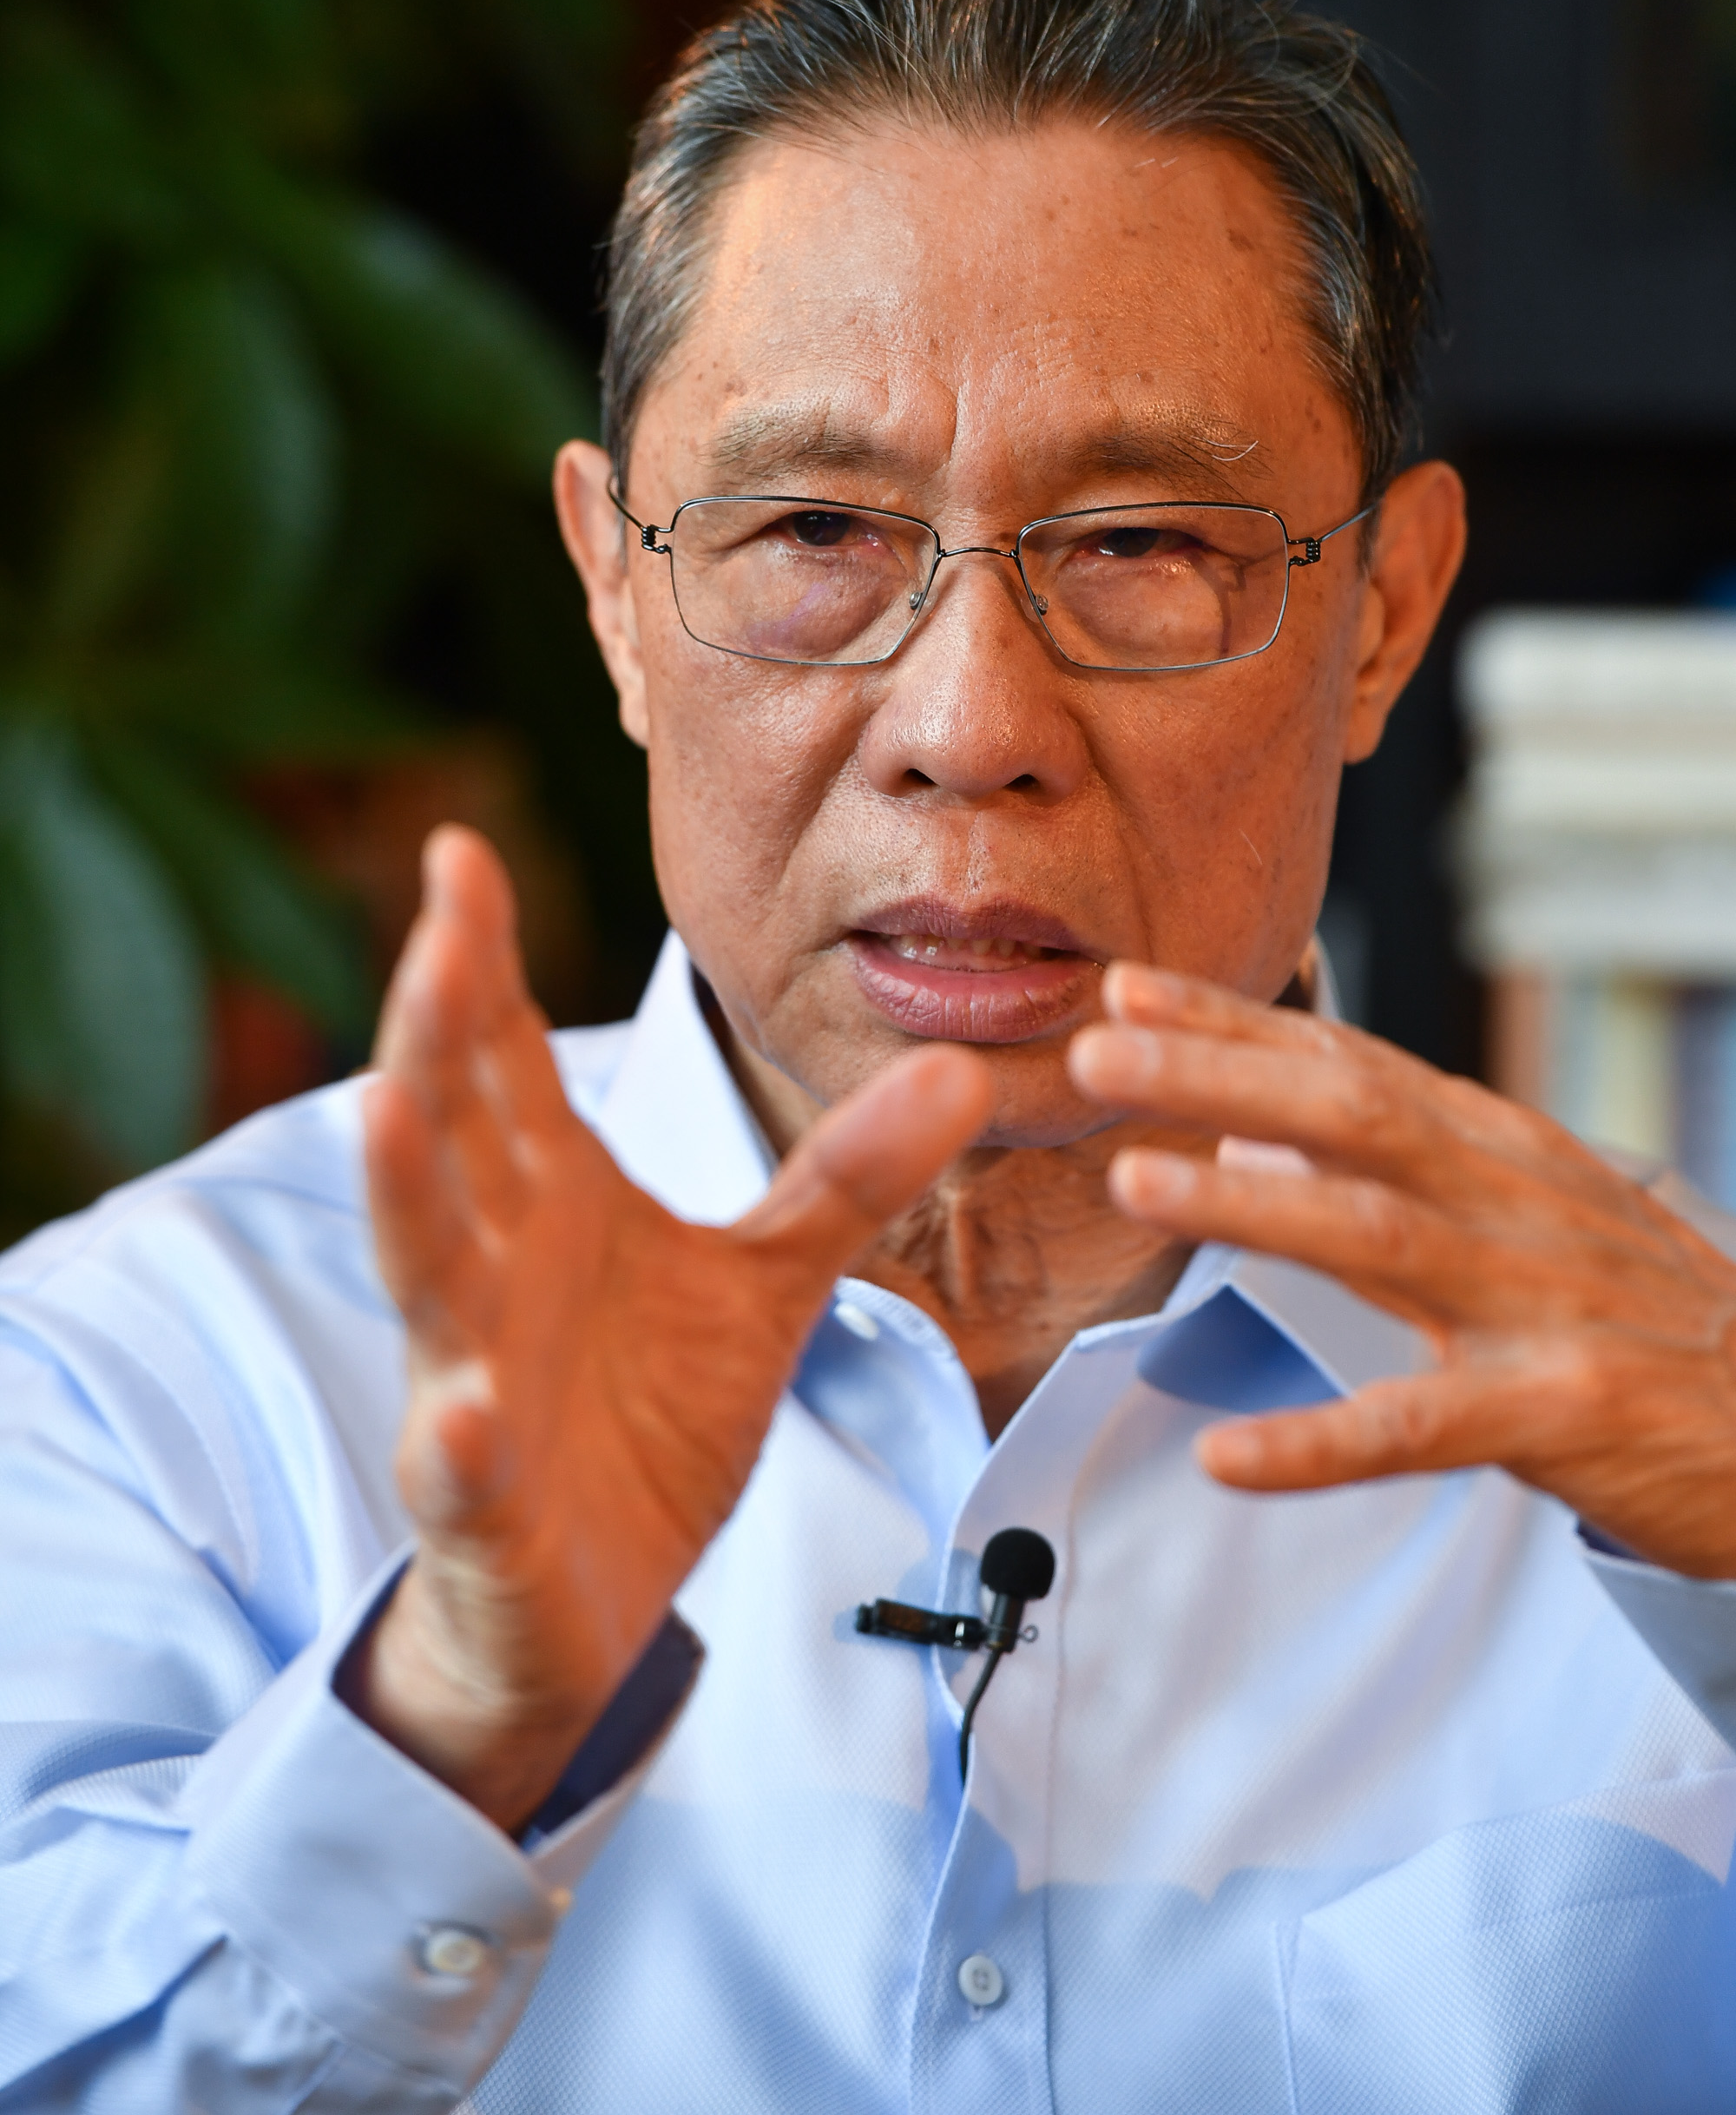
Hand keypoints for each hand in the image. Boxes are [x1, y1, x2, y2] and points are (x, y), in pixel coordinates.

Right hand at [354, 827, 991, 1828]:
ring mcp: (474, 1377)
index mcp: (554, 1199)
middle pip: (454, 1129)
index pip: (503, 1056)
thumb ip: (850, 1175)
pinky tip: (463, 1416)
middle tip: (442, 930)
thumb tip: (966, 1068)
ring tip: (387, 1109)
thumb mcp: (769, 1280)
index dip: (481, 957)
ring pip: (426, 1269)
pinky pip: (463, 1469)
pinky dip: (459, 1442)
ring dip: (404, 1191)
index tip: (464, 848)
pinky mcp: (481, 1502)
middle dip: (437, 1030)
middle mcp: (499, 1266)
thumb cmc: (651, 1416)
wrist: (591, 1600)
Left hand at [1069, 965, 1735, 1580]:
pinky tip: (1226, 1455)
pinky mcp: (1560, 1412)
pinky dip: (1318, 1443)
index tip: (1125, 992)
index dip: (1234, 1026)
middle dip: (1219, 1077)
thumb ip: (1390, 1160)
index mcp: (1498, 1149)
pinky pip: (1420, 1428)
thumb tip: (1242, 1117)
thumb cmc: (1641, 1310)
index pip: (1348, 1064)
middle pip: (1350, 1119)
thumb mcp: (1526, 1206)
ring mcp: (1536, 1302)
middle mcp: (1511, 1203)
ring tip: (1135, 1183)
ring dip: (1249, 1203)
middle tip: (1097, 1054)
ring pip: (1373, 1238)